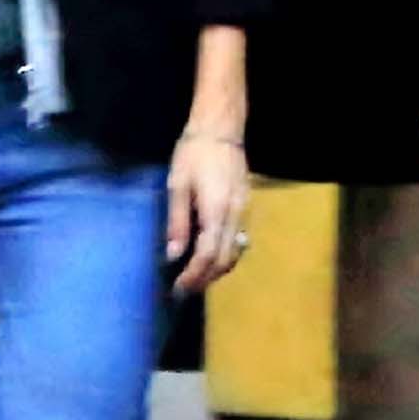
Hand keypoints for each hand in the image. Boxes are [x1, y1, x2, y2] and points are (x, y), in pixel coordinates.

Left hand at [165, 128, 250, 294]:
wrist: (220, 130)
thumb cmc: (193, 154)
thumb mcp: (177, 185)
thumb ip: (177, 222)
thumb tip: (173, 256)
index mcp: (216, 211)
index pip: (208, 255)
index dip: (194, 275)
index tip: (178, 288)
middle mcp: (235, 215)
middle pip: (225, 259)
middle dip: (205, 278)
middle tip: (184, 289)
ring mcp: (244, 211)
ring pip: (235, 252)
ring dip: (216, 269)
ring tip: (195, 277)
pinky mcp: (245, 206)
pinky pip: (238, 240)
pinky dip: (224, 255)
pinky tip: (209, 255)